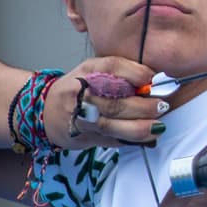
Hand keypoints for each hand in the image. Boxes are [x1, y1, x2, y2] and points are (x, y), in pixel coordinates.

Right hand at [42, 58, 168, 149]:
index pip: (112, 67)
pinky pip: (112, 139)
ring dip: (140, 127)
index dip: (135, 73)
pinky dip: (132, 139)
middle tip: (162, 105)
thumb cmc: (77, 88)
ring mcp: (81, 118)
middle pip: (115, 101)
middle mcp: (81, 93)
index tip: (152, 79)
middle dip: (143, 106)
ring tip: (158, 125)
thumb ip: (121, 72)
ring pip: (112, 125)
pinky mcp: (84, 137)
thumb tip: (153, 80)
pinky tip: (148, 136)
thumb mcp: (94, 70)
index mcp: (87, 71)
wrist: (44, 111)